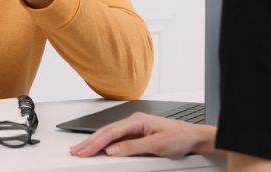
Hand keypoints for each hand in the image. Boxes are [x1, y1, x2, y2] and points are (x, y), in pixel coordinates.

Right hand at [69, 113, 216, 157]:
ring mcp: (135, 127)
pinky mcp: (138, 134)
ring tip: (82, 149)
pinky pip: (117, 138)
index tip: (84, 150)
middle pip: (106, 132)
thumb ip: (133, 147)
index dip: (95, 142)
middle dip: (90, 142)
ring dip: (95, 142)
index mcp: (136, 120)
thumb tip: (113, 150)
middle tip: (76, 151)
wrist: (194, 137)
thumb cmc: (180, 137)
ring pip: (110, 135)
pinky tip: (99, 148)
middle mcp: (134, 121)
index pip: (110, 132)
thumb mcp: (156, 145)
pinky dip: (105, 143)